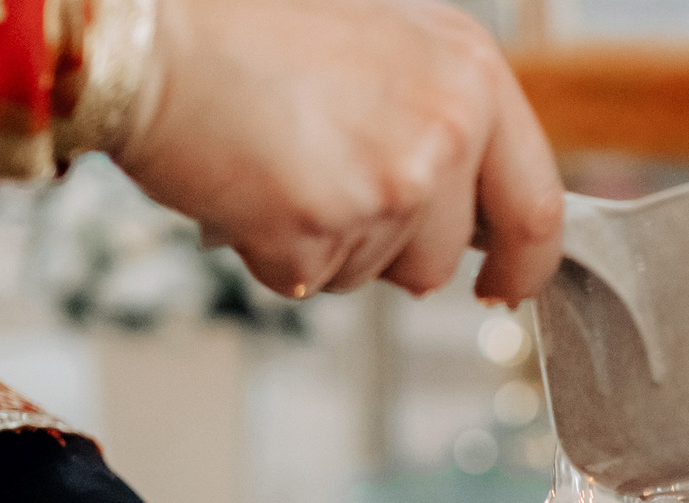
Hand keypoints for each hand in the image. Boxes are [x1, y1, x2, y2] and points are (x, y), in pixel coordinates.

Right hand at [115, 0, 564, 302]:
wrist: (151, 35)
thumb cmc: (254, 27)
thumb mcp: (384, 43)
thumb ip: (443, 115)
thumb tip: (473, 206)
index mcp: (471, 76)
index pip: (537, 207)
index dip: (524, 264)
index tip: (501, 288)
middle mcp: (444, 132)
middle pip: (442, 258)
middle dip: (392, 250)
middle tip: (330, 188)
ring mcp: (385, 188)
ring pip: (371, 274)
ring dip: (326, 242)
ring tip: (279, 162)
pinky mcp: (320, 232)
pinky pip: (307, 278)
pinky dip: (271, 249)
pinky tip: (247, 183)